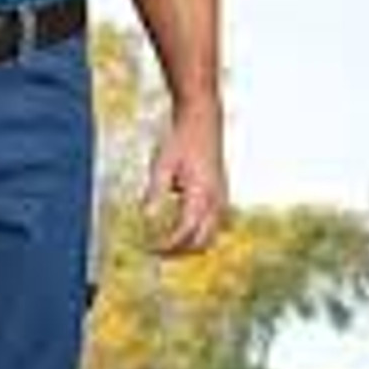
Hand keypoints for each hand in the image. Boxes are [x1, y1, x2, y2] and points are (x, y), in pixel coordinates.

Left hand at [143, 100, 229, 257]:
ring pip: (210, 236)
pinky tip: (178, 227)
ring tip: (166, 243)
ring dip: (190, 244)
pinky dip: (197, 232)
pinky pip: (213, 225)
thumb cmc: (181, 138)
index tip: (150, 249)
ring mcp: (222, 198)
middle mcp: (216, 199)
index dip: (168, 245)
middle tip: (157, 251)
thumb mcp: (162, 164)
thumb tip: (145, 217)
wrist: (202, 117)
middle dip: (180, 251)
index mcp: (201, 193)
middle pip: (202, 241)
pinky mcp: (221, 195)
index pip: (185, 231)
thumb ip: (154, 192)